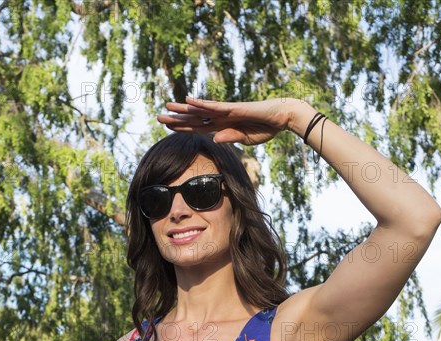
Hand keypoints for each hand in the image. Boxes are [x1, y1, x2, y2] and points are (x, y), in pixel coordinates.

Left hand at [157, 96, 310, 144]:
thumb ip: (230, 138)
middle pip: (194, 118)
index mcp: (223, 126)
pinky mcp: (234, 108)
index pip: (198, 127)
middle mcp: (221, 117)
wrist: (282, 118)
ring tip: (166, 106)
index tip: (167, 127)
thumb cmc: (266, 128)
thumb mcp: (246, 138)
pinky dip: (201, 104)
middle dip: (176, 118)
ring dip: (183, 109)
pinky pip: (214, 106)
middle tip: (158, 117)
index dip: (182, 128)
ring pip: (200, 111)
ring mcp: (226, 111)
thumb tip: (215, 139)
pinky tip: (188, 101)